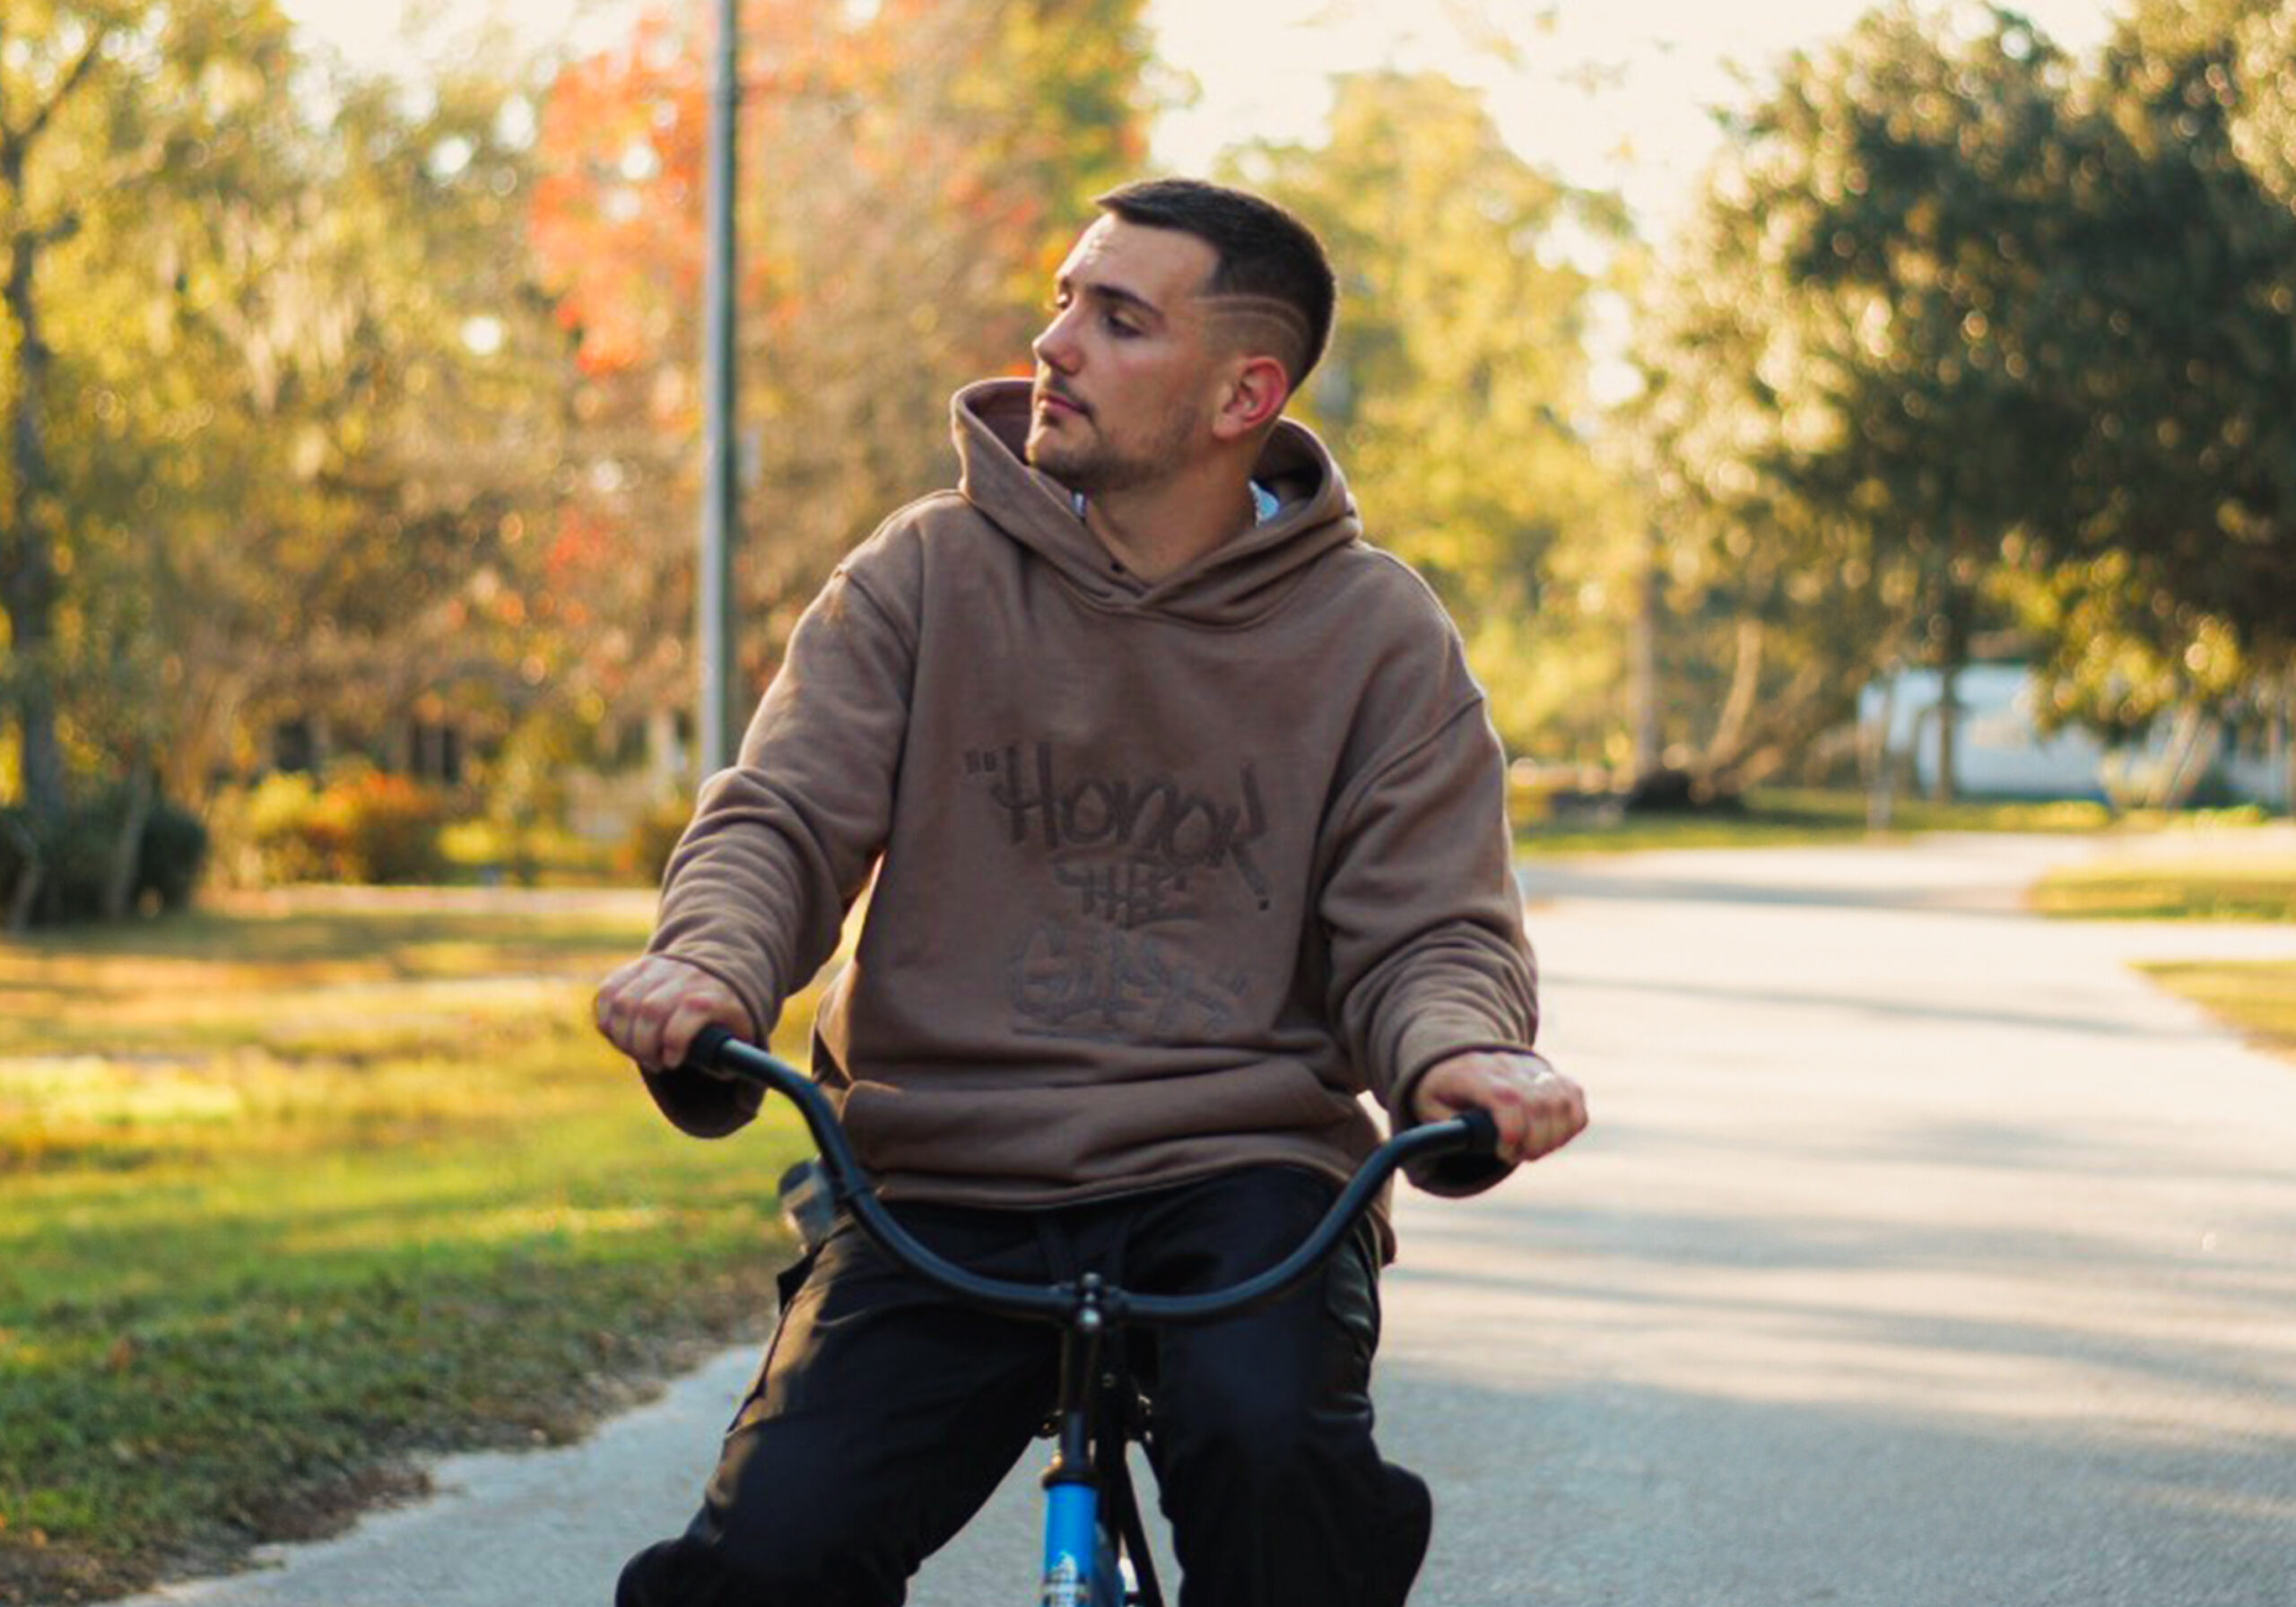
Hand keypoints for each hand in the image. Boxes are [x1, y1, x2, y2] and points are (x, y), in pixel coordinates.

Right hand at [594, 955, 754, 1073]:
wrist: (717, 973)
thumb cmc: (727, 1018)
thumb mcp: (742, 1039)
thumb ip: (738, 1067)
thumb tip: (741, 1100)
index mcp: (714, 996)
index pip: (692, 1009)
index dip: (676, 1041)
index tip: (672, 1063)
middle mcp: (686, 977)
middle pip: (651, 1009)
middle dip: (644, 1045)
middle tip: (653, 1063)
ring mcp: (659, 969)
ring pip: (624, 1001)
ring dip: (623, 1036)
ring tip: (637, 1052)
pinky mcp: (637, 969)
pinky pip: (608, 992)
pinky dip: (607, 1019)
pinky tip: (620, 1036)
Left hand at [1410, 1049, 1586, 1165]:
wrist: (1457, 1060)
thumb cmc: (1441, 1090)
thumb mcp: (1427, 1107)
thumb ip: (1445, 1126)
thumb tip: (1464, 1142)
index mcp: (1473, 1073)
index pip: (1506, 1096)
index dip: (1514, 1129)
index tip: (1506, 1152)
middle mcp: (1506, 1066)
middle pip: (1538, 1102)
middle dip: (1535, 1142)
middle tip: (1517, 1156)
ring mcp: (1531, 1068)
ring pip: (1561, 1100)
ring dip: (1554, 1136)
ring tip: (1532, 1150)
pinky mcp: (1549, 1074)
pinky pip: (1574, 1096)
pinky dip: (1570, 1123)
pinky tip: (1550, 1137)